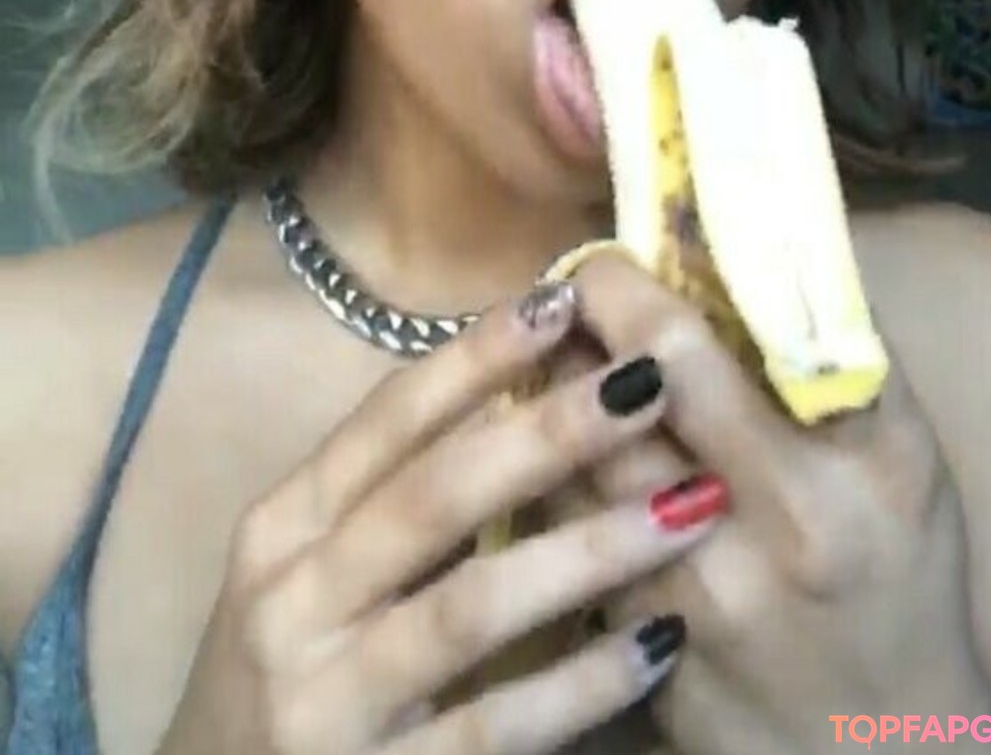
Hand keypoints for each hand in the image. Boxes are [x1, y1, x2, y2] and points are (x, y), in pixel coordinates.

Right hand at [157, 281, 726, 754]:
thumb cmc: (293, 668)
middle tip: (650, 383)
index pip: (386, 422)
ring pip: (471, 606)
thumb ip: (395, 490)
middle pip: (433, 496)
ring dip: (588, 549)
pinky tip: (658, 641)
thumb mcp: (311, 570)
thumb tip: (521, 382)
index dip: (475, 356)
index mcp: (283, 529)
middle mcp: (294, 604)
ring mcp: (330, 701)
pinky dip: (583, 682)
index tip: (564, 297)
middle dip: (547, 432)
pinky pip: (497, 727)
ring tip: (688, 504)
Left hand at [562, 253, 990, 754]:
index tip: (605, 259)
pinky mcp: (618, 654)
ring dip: (542, 404)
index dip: (619, 288)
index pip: (675, 352)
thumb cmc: (902, 577)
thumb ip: (840, 351)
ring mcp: (663, 611)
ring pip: (559, 471)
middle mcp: (726, 551)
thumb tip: (764, 237)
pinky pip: (555, 540)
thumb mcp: (906, 459)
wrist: (884, 748)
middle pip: (597, 407)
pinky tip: (555, 456)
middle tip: (559, 298)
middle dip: (567, 338)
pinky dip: (547, 483)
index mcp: (808, 491)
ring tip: (550, 363)